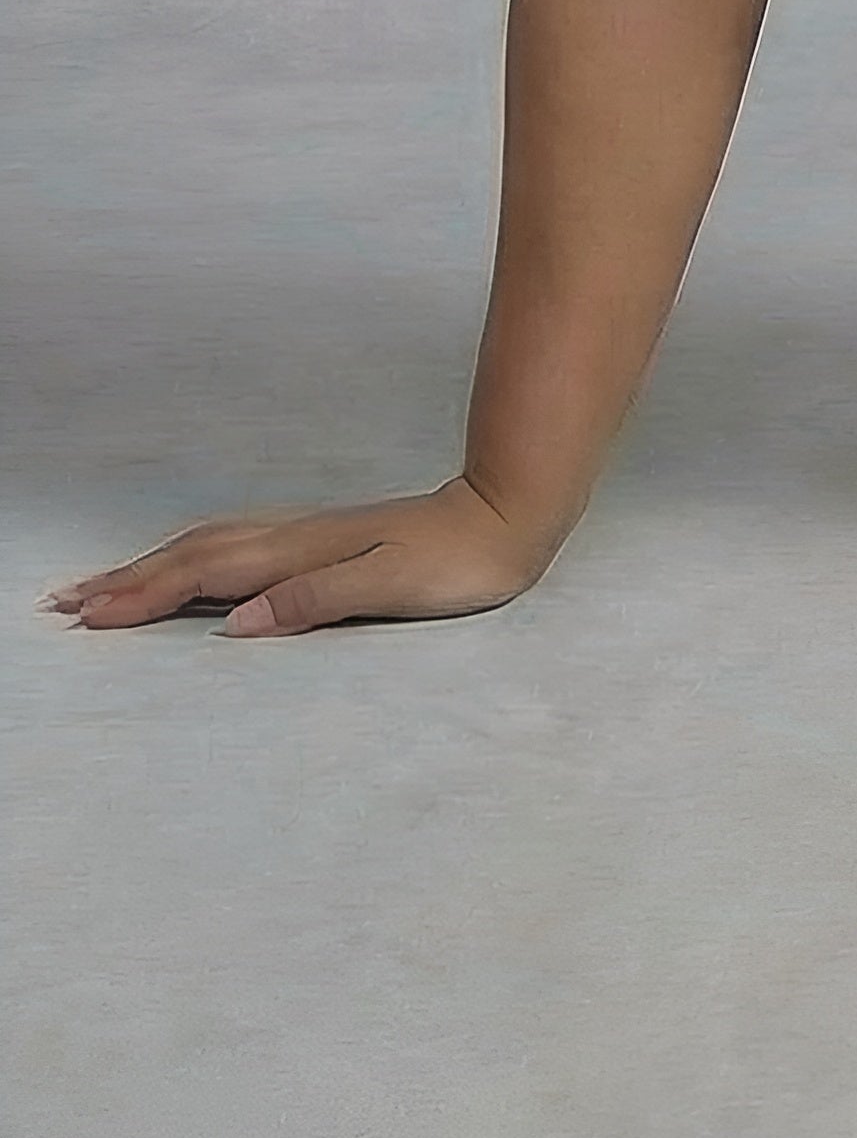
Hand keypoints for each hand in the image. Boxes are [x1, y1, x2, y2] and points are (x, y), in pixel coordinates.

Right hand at [43, 474, 557, 637]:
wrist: (511, 512)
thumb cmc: (459, 561)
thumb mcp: (393, 587)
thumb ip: (315, 601)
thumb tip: (237, 624)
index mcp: (301, 553)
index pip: (205, 574)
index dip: (143, 596)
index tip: (85, 617)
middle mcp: (296, 538)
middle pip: (193, 555)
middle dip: (128, 580)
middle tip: (63, 603)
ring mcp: (310, 535)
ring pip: (212, 545)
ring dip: (154, 566)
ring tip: (105, 586)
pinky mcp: (327, 540)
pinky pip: (239, 547)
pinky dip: (196, 559)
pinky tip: (192, 570)